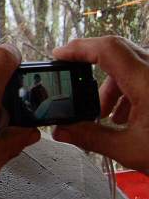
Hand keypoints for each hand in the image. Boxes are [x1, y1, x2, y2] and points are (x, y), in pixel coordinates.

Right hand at [52, 36, 148, 173]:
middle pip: (117, 52)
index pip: (106, 49)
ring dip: (113, 84)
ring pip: (132, 64)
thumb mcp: (129, 150)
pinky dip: (131, 88)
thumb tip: (62, 131)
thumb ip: (90, 137)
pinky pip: (146, 73)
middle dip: (92, 71)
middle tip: (77, 88)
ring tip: (107, 115)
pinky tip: (128, 117)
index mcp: (147, 82)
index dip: (77, 48)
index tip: (58, 56)